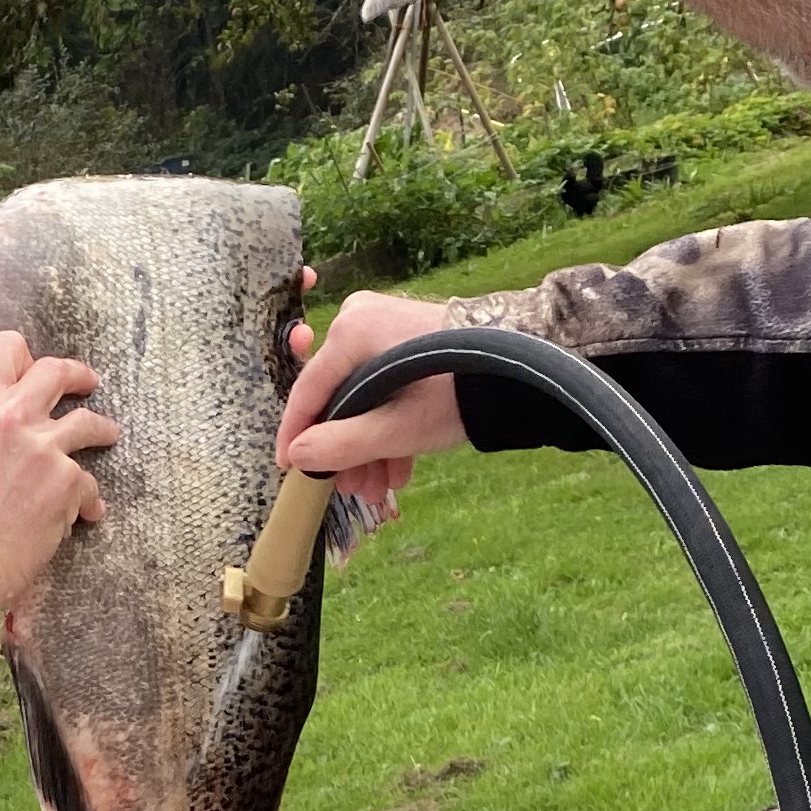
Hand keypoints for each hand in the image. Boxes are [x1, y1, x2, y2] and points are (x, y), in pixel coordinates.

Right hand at [0, 330, 117, 637]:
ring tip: (107, 436)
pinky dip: (88, 502)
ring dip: (102, 431)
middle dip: (79, 376)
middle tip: (88, 384)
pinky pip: (90, 483)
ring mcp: (44, 447)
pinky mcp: (68, 481)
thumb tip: (15, 421)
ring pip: (90, 423)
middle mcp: (12, 416)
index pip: (8, 347)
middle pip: (58, 371)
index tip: (36, 371)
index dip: (26, 357)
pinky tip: (82, 517)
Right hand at [278, 281, 469, 512]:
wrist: (521, 365)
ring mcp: (387, 325)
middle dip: (347, 450)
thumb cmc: (453, 393)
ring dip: (371, 445)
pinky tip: (400, 467)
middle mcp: (362, 320)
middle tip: (351, 490)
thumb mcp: (394, 429)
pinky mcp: (411, 339)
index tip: (288, 471)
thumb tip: (297, 458)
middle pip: (340, 397)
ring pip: (365, 396)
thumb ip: (340, 445)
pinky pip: (387, 384)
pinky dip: (391, 423)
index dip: (296, 436)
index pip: (308, 391)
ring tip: (380, 488)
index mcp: (350, 332)